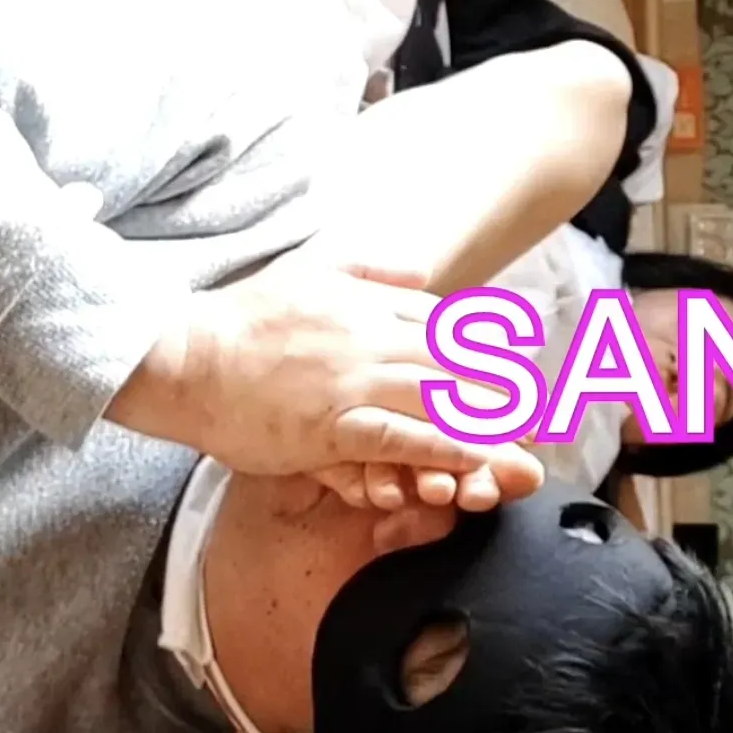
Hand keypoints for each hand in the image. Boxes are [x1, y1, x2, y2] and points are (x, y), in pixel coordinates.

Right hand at [107, 260, 535, 488]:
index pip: (451, 324)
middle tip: (550, 421)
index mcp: (369, 303)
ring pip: (441, 400)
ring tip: (525, 448)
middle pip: (461, 363)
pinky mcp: (331, 423)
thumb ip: (370, 272)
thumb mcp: (310, 277)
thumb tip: (422, 274)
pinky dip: (444, 447)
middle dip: (509, 393)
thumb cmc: (238, 324)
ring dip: (490, 425)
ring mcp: (353, 380)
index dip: (496, 352)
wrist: (181, 357)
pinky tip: (476, 460)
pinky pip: (402, 436)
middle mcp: (371, 336)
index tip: (529, 374)